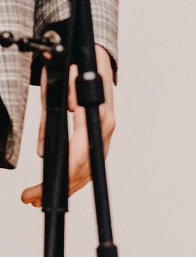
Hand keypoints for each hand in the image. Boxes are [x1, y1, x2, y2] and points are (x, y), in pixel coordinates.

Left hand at [22, 44, 116, 208]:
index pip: (83, 150)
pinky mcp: (98, 140)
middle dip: (57, 186)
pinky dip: (70, 180)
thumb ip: (70, 91)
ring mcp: (103, 137)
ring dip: (61, 187)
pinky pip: (86, 166)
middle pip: (83, 167)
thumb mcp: (64, 77)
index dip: (66, 170)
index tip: (47, 184)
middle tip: (29, 196)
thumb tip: (73, 106)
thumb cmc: (79, 66)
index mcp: (100, 115)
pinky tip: (54, 188)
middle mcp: (105, 129)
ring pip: (85, 171)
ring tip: (33, 197)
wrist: (94, 58)